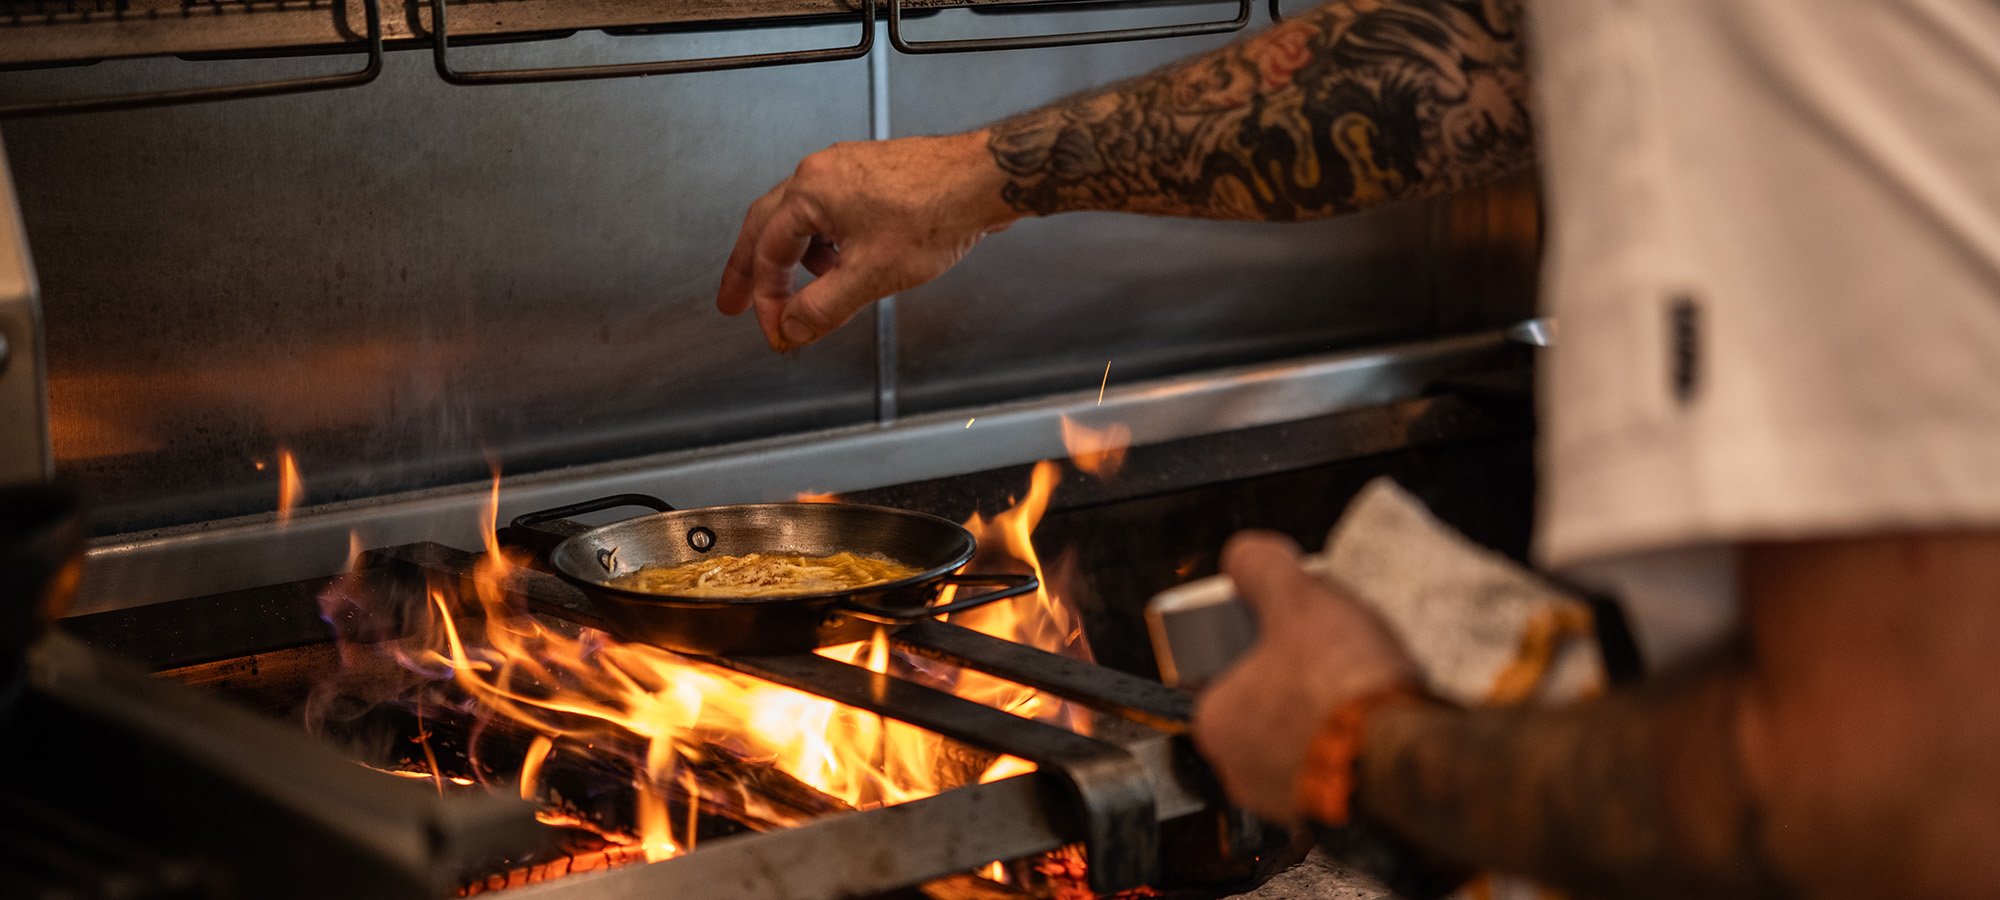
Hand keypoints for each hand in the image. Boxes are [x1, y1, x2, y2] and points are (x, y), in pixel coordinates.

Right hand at [716, 131, 1020, 350]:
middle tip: (735, 302)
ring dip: (796, 260)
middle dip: (751, 270)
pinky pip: (830, 212)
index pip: (767, 253)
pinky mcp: (870, 175)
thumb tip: (792, 328)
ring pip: (801, 219)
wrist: (983, 180)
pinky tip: (845, 265)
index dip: (766, 300)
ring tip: (809, 293)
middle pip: (766, 226)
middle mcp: (821, 172)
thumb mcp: (871, 274)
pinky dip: (826, 244)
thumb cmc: (936, 212)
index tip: (775, 330)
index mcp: (809, 191)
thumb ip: (824, 307)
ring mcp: (846, 169)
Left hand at [1192, 531, 1417, 823]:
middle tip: (1333, 654)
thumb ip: (1260, 567)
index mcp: (1214, 720)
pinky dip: (1354, 747)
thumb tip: (1244, 555)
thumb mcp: (1295, 599)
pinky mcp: (1332, 819)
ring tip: (1363, 685)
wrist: (1403, 762)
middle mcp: (1238, 770)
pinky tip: (1379, 723)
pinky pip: (1338, 768)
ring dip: (1327, 715)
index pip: (1222, 672)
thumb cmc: (1339, 685)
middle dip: (1296, 681)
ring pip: (1301, 740)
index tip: (1291, 632)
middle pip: (1264, 706)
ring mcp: (1284, 801)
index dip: (1257, 643)